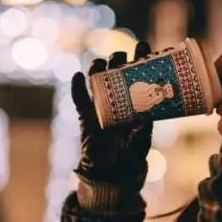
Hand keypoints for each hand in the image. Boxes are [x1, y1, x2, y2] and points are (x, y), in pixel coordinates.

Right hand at [71, 42, 153, 185]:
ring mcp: (101, 108)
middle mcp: (118, 101)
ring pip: (97, 82)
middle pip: (116, 73)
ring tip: (100, 62)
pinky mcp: (87, 118)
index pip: (139, 76)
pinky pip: (80, 101)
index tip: (143, 46)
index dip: (140, 60)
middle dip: (118, 61)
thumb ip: (141, 133)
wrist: (112, 174)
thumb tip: (144, 119)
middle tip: (122, 56)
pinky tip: (77, 77)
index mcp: (136, 103)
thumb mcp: (140, 144)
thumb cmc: (131, 157)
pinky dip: (77, 89)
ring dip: (98, 70)